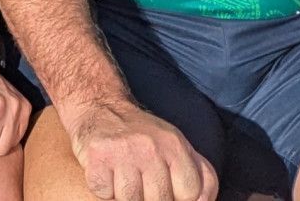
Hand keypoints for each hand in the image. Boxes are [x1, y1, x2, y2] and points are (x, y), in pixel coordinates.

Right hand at [67, 99, 216, 200]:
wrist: (100, 107)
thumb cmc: (143, 137)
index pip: (190, 193)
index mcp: (175, 145)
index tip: (166, 188)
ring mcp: (123, 151)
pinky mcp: (97, 156)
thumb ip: (202, 177)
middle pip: (160, 200)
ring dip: (125, 195)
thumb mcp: (178, 148)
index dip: (177, 197)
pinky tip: (107, 174)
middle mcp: (151, 146)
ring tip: (123, 177)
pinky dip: (104, 191)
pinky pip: (104, 194)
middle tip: (141, 181)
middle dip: (150, 197)